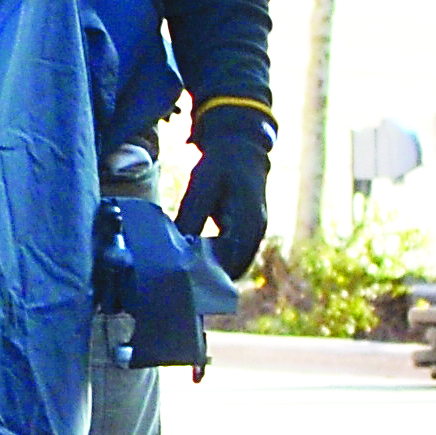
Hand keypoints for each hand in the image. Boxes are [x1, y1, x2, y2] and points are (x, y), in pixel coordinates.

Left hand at [174, 106, 274, 278]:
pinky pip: (235, 254)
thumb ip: (192, 215)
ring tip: (187, 279)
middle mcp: (256, 229)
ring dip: (215, 271)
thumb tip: (178, 245)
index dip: (209, 271)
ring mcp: (255, 232)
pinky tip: (196, 266)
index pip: (231, 257)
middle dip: (211, 277)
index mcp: (248, 218)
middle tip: (182, 286)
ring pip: (236, 263)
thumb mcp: (202, 185)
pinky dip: (218, 261)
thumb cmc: (219, 165)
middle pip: (235, 266)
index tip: (185, 279)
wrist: (240, 148)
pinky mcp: (248, 232)